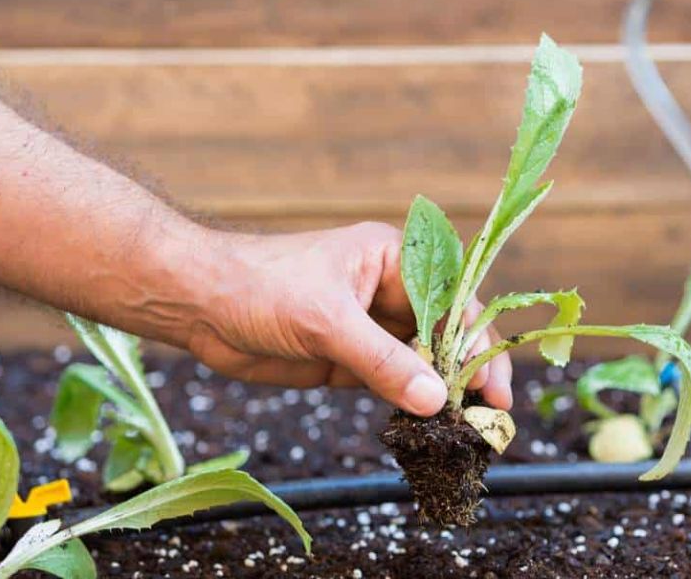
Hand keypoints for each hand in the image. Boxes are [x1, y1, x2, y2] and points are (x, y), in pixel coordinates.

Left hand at [184, 222, 512, 416]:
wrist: (197, 305)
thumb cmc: (259, 285)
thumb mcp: (325, 320)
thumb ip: (381, 361)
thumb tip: (435, 400)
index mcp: (393, 259)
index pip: (454, 299)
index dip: (479, 342)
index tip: (493, 387)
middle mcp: (389, 291)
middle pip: (446, 333)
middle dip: (468, 372)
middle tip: (491, 416)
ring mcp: (369, 327)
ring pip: (422, 362)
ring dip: (442, 393)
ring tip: (466, 430)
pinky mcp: (348, 360)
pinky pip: (392, 383)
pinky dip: (410, 405)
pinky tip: (427, 429)